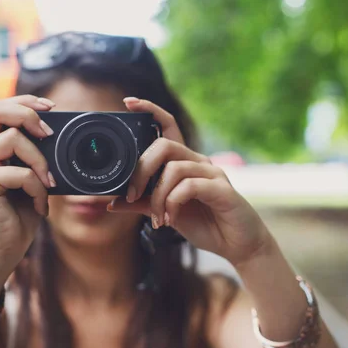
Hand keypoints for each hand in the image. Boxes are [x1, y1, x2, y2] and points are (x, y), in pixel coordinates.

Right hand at [0, 95, 56, 264]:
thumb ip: (32, 153)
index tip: (51, 107)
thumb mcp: (29, 176)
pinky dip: (37, 188)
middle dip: (27, 113)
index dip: (23, 102)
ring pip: (12, 139)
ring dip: (40, 161)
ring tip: (47, 184)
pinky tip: (39, 205)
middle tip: (49, 132)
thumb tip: (54, 131)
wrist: (4, 250)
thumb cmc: (18, 213)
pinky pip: (19, 172)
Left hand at [108, 97, 272, 266]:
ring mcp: (212, 173)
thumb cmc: (204, 224)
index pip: (168, 126)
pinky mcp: (221, 189)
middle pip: (164, 146)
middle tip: (132, 195)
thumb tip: (111, 203)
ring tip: (158, 218)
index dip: (150, 111)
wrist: (236, 245)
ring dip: (157, 197)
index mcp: (184, 162)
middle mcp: (198, 162)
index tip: (129, 102)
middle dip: (142, 169)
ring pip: (174, 169)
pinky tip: (171, 219)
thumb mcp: (165, 212)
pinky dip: (173, 204)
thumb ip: (142, 204)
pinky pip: (189, 186)